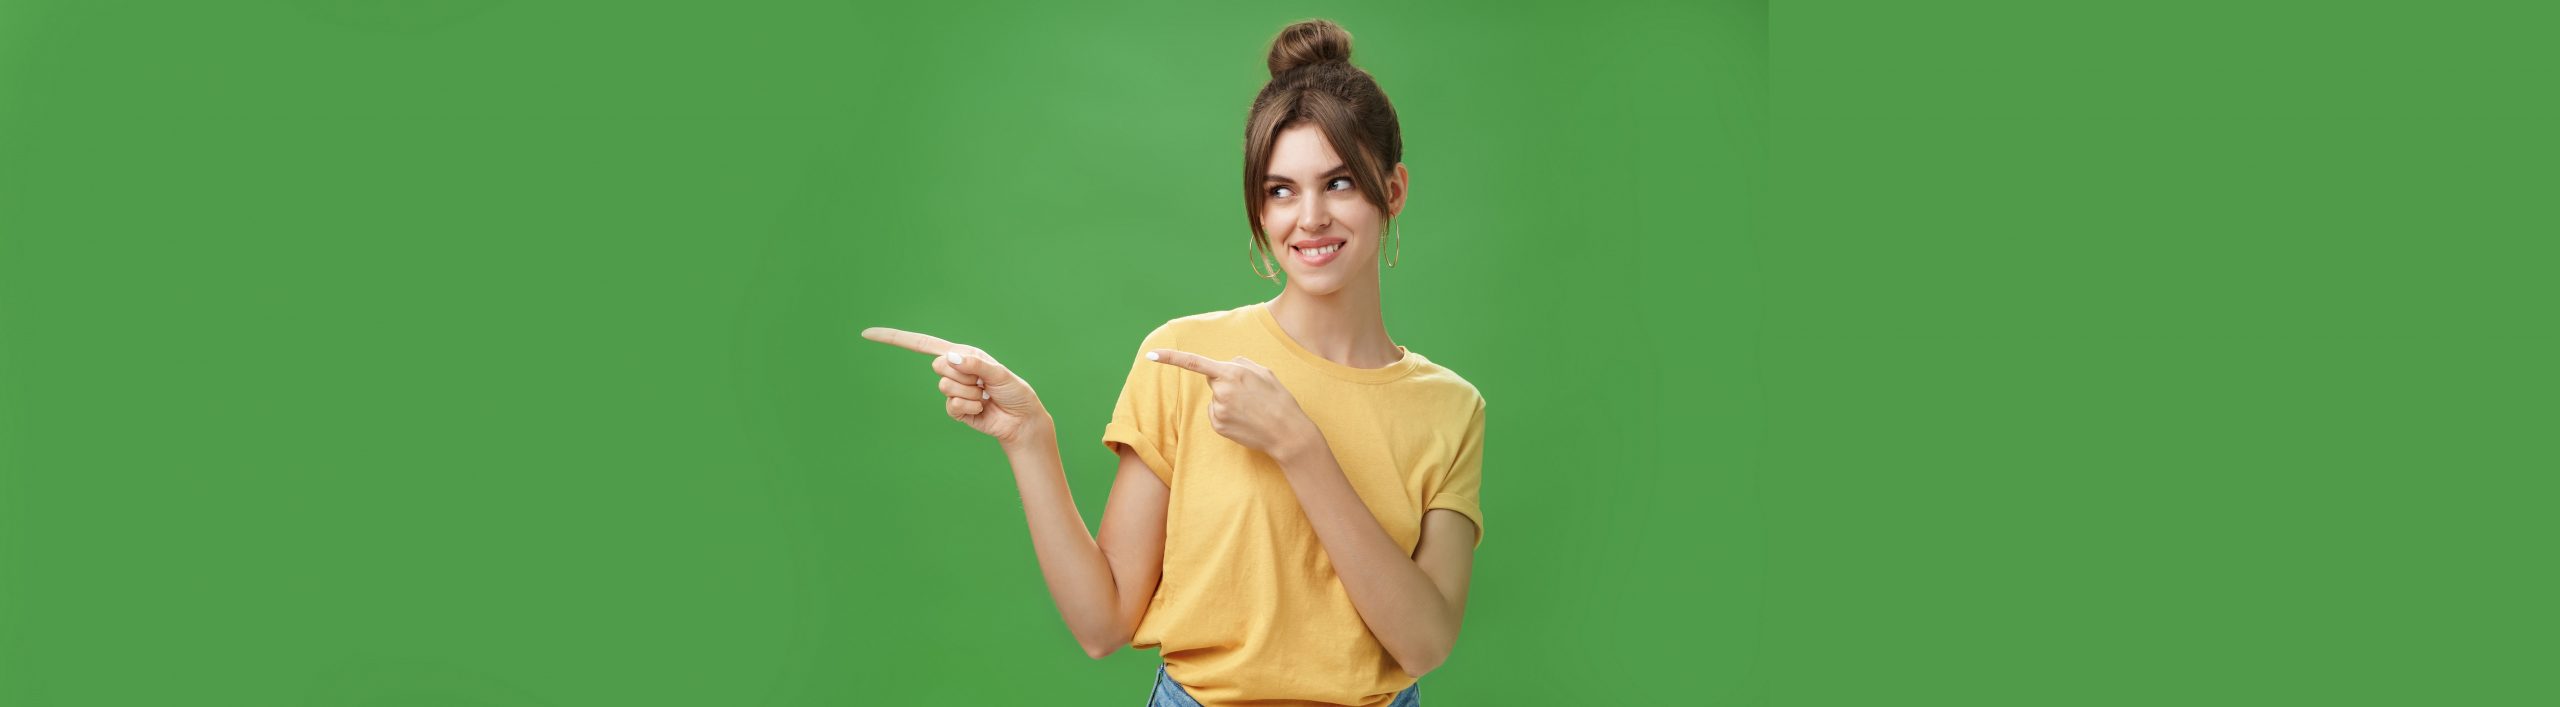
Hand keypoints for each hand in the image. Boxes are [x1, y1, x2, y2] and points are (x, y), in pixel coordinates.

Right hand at [862, 327, 1051, 448]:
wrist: (1021, 420)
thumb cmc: (1014, 392)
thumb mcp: (999, 374)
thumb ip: (975, 365)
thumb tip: (948, 358)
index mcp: (961, 354)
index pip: (921, 344)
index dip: (894, 339)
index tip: (867, 334)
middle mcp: (954, 370)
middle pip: (938, 366)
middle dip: (964, 375)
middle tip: (983, 383)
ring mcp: (953, 391)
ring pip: (946, 387)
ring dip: (970, 394)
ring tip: (985, 397)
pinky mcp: (955, 410)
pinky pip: (951, 406)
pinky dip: (969, 408)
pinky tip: (981, 409)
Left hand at [1147, 349, 1320, 461]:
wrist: (1288, 433)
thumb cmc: (1279, 400)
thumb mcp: (1264, 372)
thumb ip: (1241, 363)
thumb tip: (1225, 366)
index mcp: (1233, 372)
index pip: (1195, 362)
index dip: (1170, 358)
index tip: (1151, 355)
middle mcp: (1222, 390)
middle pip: (1213, 380)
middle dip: (1225, 382)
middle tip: (1250, 393)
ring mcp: (1219, 409)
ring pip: (1215, 398)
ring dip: (1228, 400)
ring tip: (1251, 409)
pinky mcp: (1218, 425)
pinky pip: (1216, 414)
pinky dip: (1227, 415)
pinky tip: (1244, 420)